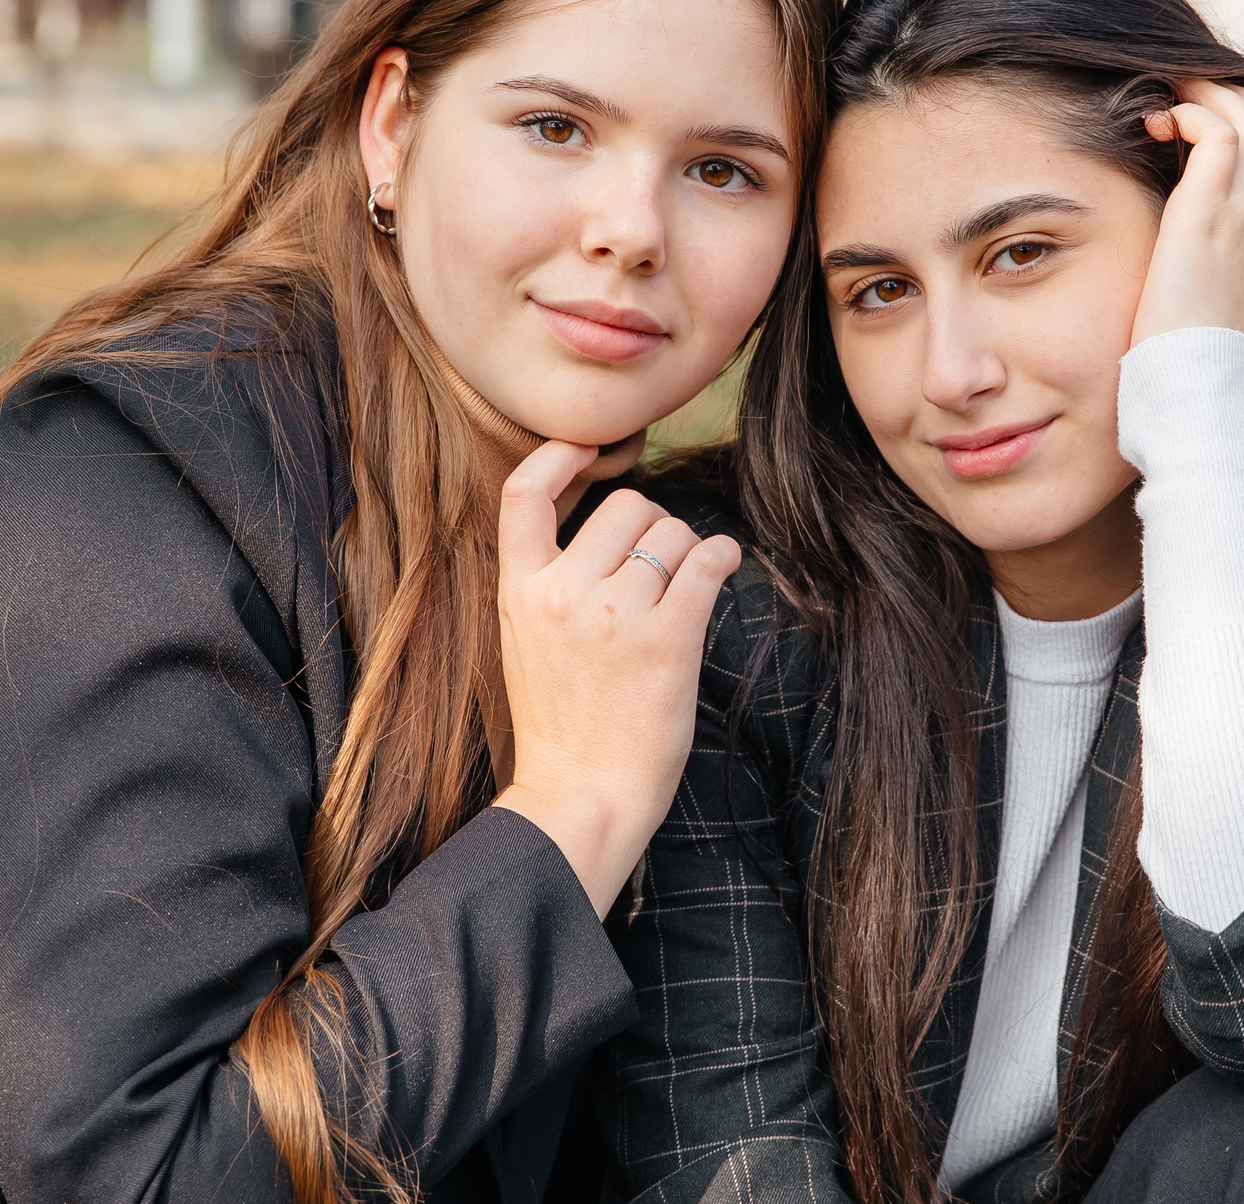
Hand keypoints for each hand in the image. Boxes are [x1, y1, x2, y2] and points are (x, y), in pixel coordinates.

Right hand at [490, 440, 742, 915]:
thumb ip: (549, 582)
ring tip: (684, 588)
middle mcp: (564, 593)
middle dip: (652, 526)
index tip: (589, 448)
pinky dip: (723, 557)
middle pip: (627, 506)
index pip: (523, 494)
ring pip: (673, 534)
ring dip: (688, 552)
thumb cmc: (560, 724)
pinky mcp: (669, 638)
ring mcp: (617, 615)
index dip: (557, 456)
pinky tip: (723, 567)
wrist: (580, 795)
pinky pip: (709, 561)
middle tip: (657, 567)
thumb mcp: (525, 641)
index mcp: (519, 591)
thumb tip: (609, 521)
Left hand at [1130, 80, 1243, 386]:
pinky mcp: (1209, 218)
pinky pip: (1218, 134)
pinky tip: (1157, 125)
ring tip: (1165, 100)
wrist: (1205, 400)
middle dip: (1226, 96)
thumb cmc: (1214, 383)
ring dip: (1206, 95)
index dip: (1243, 130)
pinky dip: (1191, 114)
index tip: (1196, 127)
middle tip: (1177, 98)